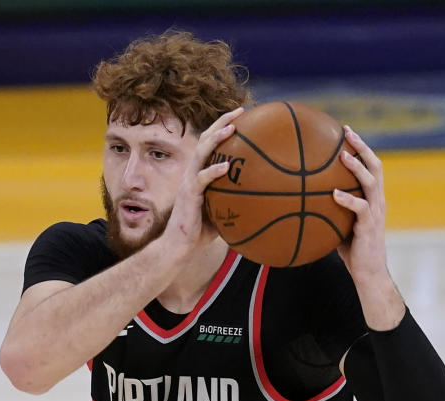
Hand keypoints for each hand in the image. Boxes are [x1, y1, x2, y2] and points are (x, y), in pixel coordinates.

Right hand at [161, 107, 244, 254]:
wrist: (181, 245)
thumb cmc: (202, 230)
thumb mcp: (222, 210)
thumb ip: (235, 198)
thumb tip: (263, 196)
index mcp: (199, 173)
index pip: (211, 144)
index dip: (223, 128)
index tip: (242, 116)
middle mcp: (193, 172)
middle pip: (205, 139)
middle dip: (222, 122)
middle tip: (240, 111)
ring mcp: (189, 182)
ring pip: (201, 153)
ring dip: (216, 139)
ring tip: (232, 129)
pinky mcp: (188, 195)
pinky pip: (202, 180)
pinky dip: (213, 171)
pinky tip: (226, 166)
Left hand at [332, 126, 389, 282]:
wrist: (368, 272)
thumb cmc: (351, 249)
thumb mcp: (339, 223)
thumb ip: (328, 208)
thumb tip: (299, 197)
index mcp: (372, 197)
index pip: (371, 166)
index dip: (361, 147)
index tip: (345, 131)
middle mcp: (377, 201)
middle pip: (375, 166)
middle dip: (362, 146)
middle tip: (346, 132)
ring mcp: (375, 212)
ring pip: (371, 182)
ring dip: (357, 167)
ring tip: (343, 155)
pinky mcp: (370, 227)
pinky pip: (361, 209)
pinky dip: (348, 199)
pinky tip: (334, 194)